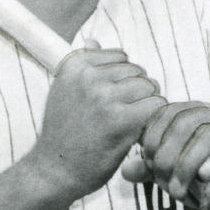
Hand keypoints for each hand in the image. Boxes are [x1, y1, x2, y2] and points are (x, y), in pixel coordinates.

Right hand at [26, 48, 165, 201]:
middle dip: (138, 92)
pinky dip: (153, 119)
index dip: (123, 79)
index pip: (121, 57)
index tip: (111, 99)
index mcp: (75, 65)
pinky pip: (156, 106)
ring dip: (147, 105)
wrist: (54, 170)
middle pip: (138, 71)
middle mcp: (89, 77)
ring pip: (150, 87)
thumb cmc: (64, 132)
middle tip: (123, 115)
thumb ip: (83, 65)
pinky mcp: (120, 120)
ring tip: (130, 123)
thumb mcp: (65, 91)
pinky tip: (138, 131)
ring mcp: (104, 97)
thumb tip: (93, 40)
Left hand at [127, 101, 209, 209]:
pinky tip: (204, 176)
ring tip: (178, 189)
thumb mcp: (173, 177)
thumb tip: (126, 170)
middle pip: (187, 122)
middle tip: (161, 181)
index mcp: (195, 118)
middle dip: (168, 152)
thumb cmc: (206, 184)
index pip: (169, 112)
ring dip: (189, 163)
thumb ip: (151, 170)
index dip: (154, 134)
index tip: (147, 160)